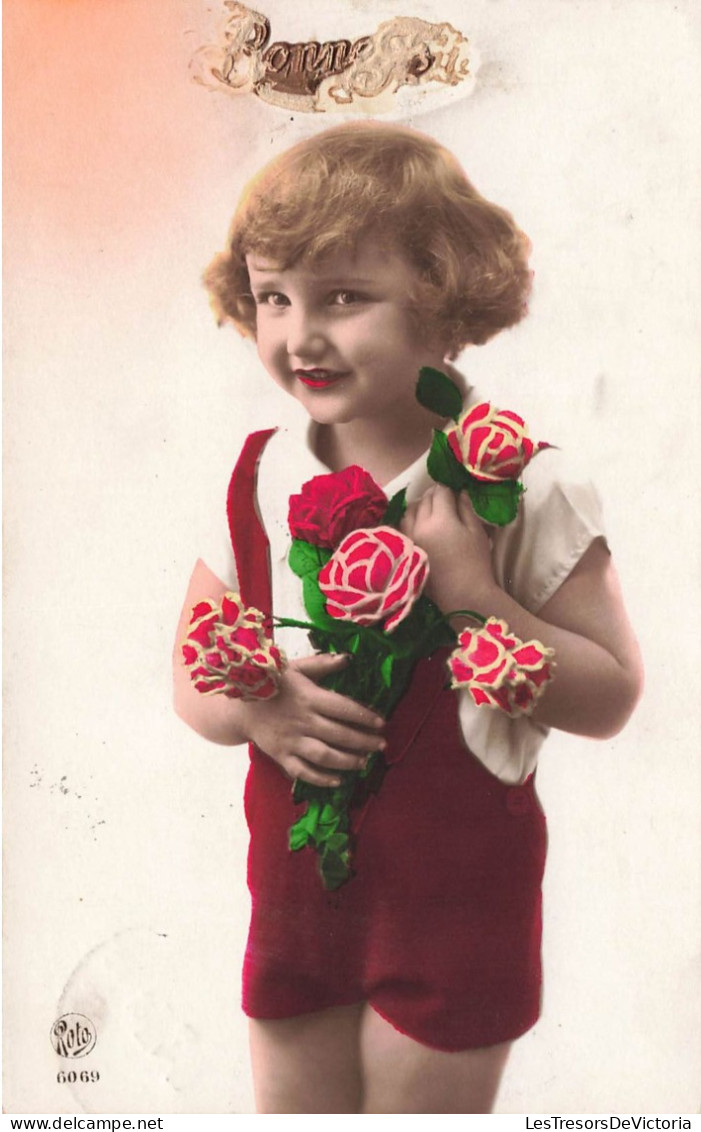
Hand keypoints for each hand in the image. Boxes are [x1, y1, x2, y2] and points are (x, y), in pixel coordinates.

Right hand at [238, 653, 386, 786]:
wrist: (239, 706)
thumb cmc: (272, 684)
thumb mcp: (296, 668)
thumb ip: (322, 664)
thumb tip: (348, 658)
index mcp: (308, 697)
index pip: (342, 708)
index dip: (364, 716)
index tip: (381, 723)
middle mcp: (302, 720)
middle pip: (338, 734)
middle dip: (363, 741)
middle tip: (381, 745)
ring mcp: (291, 740)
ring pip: (324, 755)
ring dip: (348, 761)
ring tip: (364, 762)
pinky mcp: (280, 756)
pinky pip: (303, 771)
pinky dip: (321, 779)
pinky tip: (338, 781)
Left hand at [401, 484, 494, 611]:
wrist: (462, 594)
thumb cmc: (475, 563)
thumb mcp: (476, 531)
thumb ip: (466, 508)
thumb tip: (460, 492)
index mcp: (441, 518)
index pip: (440, 491)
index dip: (448, 488)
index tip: (455, 490)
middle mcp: (420, 525)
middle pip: (423, 499)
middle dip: (434, 494)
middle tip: (445, 498)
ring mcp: (410, 537)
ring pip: (409, 511)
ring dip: (419, 505)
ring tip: (430, 509)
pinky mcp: (407, 549)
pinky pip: (403, 526)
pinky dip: (410, 520)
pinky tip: (420, 523)